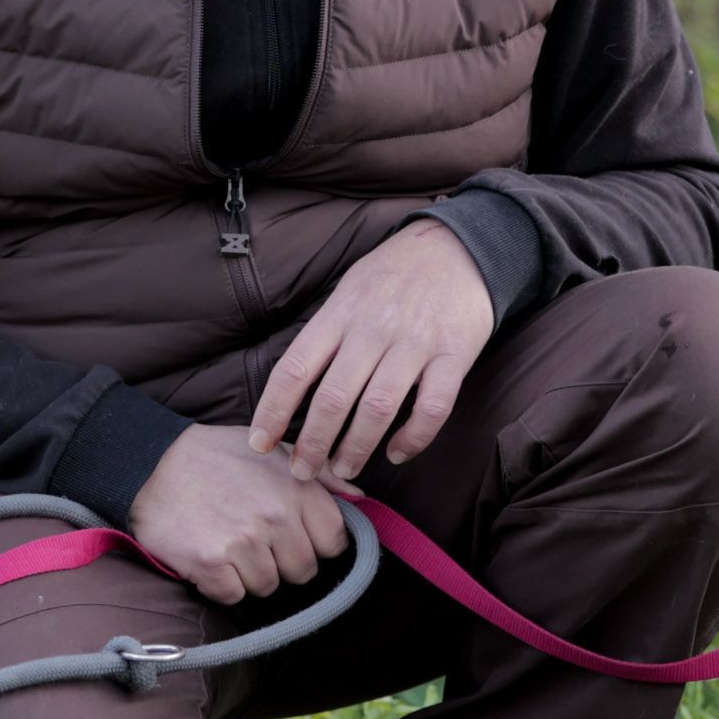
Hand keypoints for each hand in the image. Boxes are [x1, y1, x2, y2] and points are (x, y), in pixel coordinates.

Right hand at [128, 425, 351, 603]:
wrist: (150, 463)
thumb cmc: (214, 456)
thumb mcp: (272, 450)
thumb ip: (322, 474)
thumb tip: (360, 497)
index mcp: (297, 488)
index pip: (334, 543)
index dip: (314, 544)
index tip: (292, 536)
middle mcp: (276, 516)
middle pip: (303, 572)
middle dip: (282, 562)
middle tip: (253, 539)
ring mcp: (244, 542)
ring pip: (268, 587)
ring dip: (249, 574)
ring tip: (228, 543)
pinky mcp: (211, 565)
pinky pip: (234, 595)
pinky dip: (221, 584)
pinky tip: (209, 557)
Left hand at [249, 216, 495, 485]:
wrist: (459, 245)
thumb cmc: (394, 274)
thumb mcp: (348, 290)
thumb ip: (326, 333)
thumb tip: (293, 385)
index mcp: (339, 314)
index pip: (294, 369)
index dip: (272, 411)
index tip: (259, 444)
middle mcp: (373, 329)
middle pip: (332, 397)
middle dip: (312, 444)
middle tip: (303, 472)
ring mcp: (414, 343)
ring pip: (378, 407)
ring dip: (356, 447)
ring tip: (344, 470)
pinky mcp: (453, 355)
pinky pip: (431, 408)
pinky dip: (413, 438)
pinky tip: (396, 453)